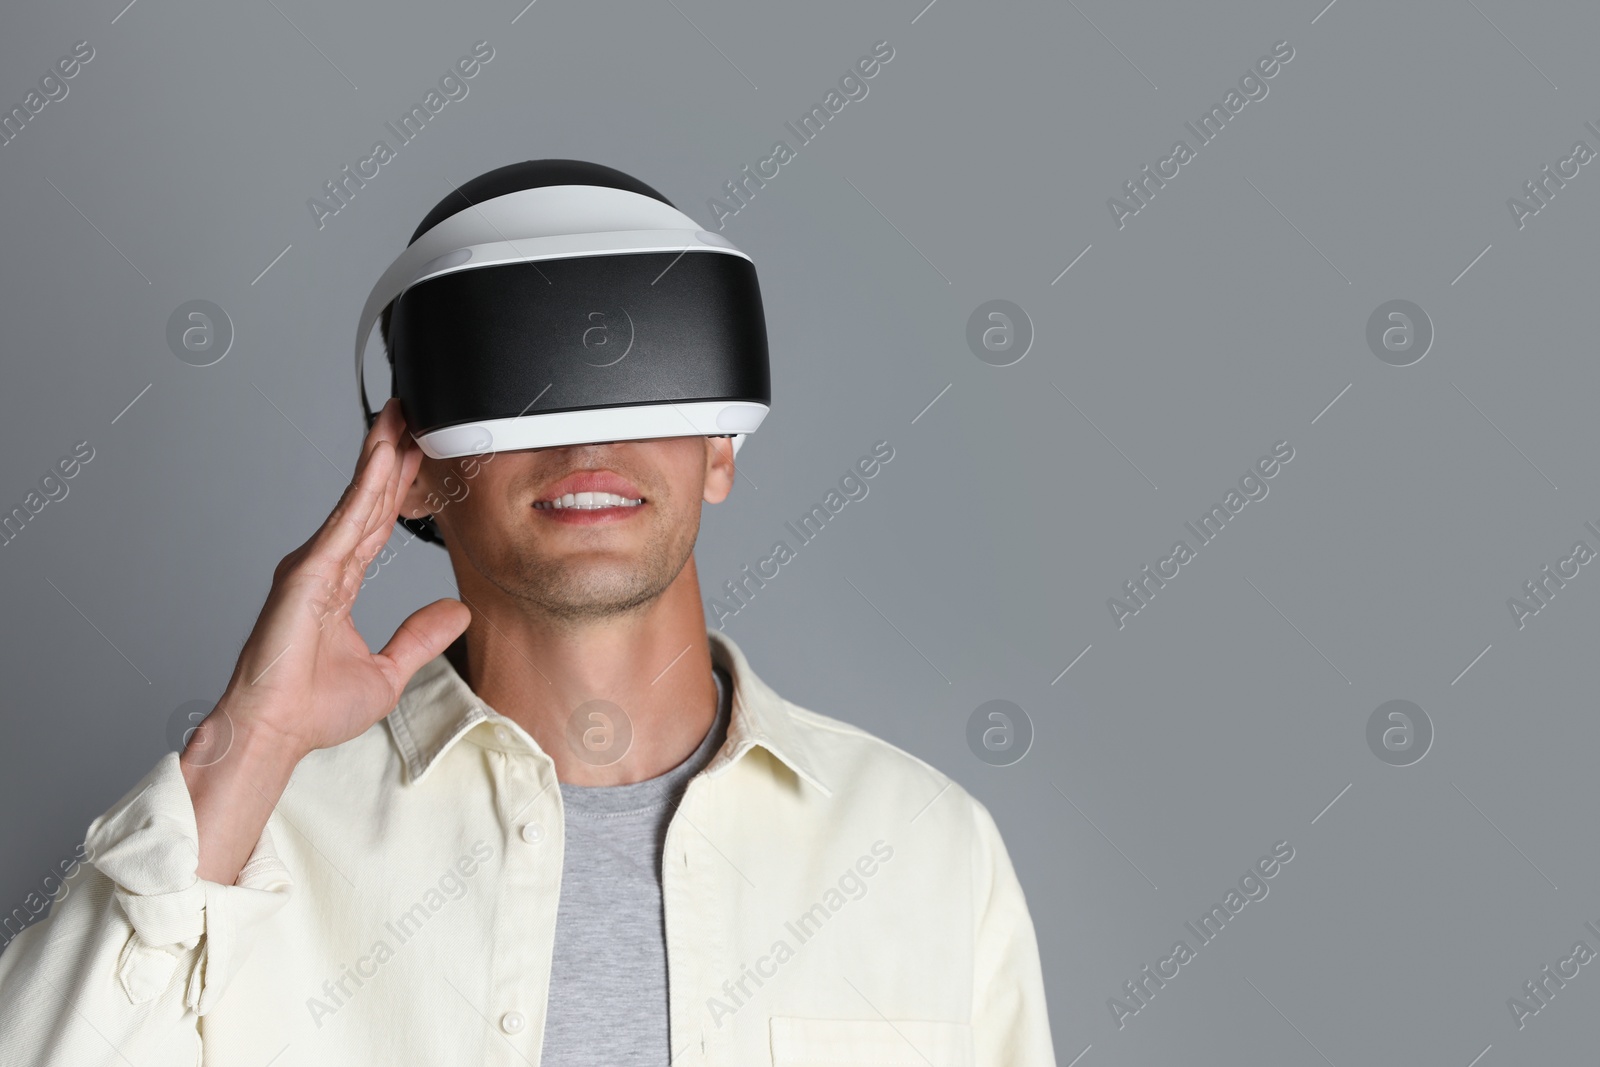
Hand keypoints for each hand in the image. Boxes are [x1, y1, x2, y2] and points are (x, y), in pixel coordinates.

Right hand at [211, 398, 470, 760]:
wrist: (275, 731)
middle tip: (412, 415)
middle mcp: (324, 567)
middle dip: (391, 455)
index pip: (376, 523)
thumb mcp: (387, 672)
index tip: (418, 454)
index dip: (398, 487)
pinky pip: (347, 522)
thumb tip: (456, 613)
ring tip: (401, 418)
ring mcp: (313, 566)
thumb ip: (419, 637)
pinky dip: (366, 488)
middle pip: (367, 499)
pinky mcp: (308, 572)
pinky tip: (385, 459)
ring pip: (357, 500)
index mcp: (337, 586)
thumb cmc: (311, 708)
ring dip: (380, 457)